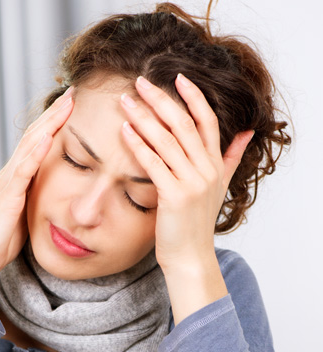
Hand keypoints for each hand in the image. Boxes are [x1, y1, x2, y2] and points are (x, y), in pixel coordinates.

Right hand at [0, 89, 73, 302]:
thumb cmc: (4, 236)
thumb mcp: (26, 209)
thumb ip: (37, 194)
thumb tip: (57, 188)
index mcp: (19, 175)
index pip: (39, 142)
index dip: (55, 122)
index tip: (74, 104)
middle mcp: (12, 173)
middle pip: (35, 136)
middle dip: (55, 113)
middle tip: (73, 92)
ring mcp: (8, 183)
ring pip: (29, 146)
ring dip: (48, 124)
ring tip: (65, 104)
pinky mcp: (7, 198)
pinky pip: (22, 172)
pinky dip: (34, 153)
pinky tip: (46, 138)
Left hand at [120, 74, 252, 321]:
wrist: (190, 256)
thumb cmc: (197, 222)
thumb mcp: (219, 187)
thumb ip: (230, 158)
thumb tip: (245, 133)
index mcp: (215, 165)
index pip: (207, 122)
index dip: (193, 97)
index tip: (177, 77)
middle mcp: (206, 170)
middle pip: (184, 125)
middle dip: (161, 100)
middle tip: (140, 82)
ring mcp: (192, 183)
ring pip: (167, 141)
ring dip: (144, 117)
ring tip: (125, 101)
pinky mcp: (174, 197)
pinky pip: (154, 164)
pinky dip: (139, 146)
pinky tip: (124, 131)